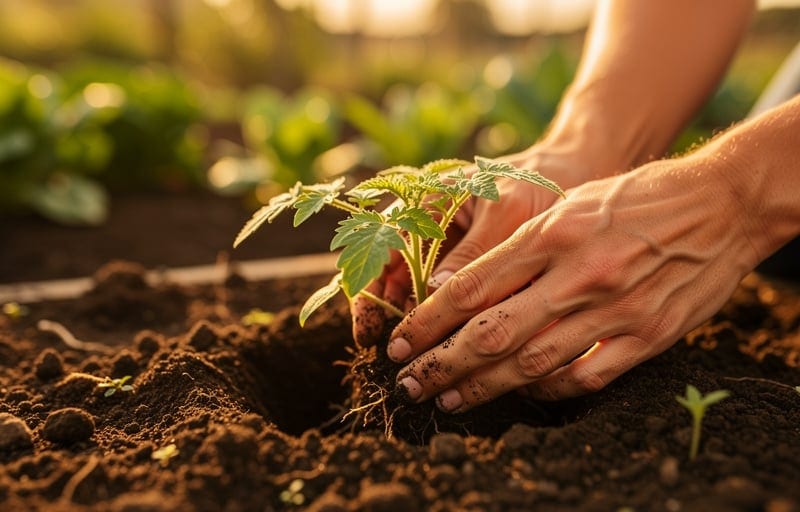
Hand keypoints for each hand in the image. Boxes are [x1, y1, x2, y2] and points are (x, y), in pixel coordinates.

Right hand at [350, 147, 592, 346]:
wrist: (567, 176)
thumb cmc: (537, 185)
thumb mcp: (508, 212)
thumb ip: (474, 250)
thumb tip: (437, 294)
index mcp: (424, 203)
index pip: (380, 250)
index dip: (368, 293)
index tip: (369, 333)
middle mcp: (424, 228)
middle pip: (388, 278)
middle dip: (386, 318)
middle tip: (394, 357)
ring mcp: (441, 249)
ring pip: (413, 294)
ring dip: (413, 326)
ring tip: (418, 360)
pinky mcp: (464, 269)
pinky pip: (442, 300)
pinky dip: (441, 323)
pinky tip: (447, 348)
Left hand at [387, 153, 758, 410]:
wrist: (718, 204)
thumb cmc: (635, 198)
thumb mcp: (569, 206)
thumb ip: (521, 248)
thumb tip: (466, 290)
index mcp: (552, 233)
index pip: (473, 285)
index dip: (429, 319)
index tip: (401, 341)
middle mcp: (578, 273)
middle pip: (491, 331)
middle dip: (441, 363)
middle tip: (408, 383)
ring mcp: (614, 309)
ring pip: (531, 362)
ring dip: (482, 386)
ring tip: (448, 399)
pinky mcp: (647, 336)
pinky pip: (585, 376)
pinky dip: (546, 391)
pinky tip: (521, 394)